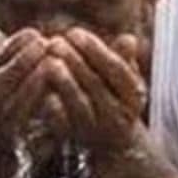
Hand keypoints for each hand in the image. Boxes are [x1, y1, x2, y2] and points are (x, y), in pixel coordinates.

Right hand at [0, 29, 64, 150]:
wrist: (0, 147)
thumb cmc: (1, 98)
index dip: (10, 48)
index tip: (33, 32)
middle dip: (21, 62)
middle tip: (44, 43)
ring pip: (12, 107)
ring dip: (33, 83)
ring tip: (53, 61)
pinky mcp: (17, 146)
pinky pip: (31, 127)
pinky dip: (43, 108)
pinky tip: (59, 89)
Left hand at [44, 28, 147, 155]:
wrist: (112, 144)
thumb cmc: (115, 99)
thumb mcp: (124, 81)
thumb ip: (124, 60)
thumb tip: (128, 39)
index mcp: (134, 96)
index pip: (116, 68)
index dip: (94, 49)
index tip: (73, 32)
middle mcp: (119, 114)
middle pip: (96, 84)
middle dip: (74, 60)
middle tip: (54, 42)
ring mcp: (98, 129)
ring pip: (80, 104)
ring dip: (64, 82)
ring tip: (48, 61)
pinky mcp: (78, 140)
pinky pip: (64, 125)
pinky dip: (54, 109)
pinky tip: (44, 92)